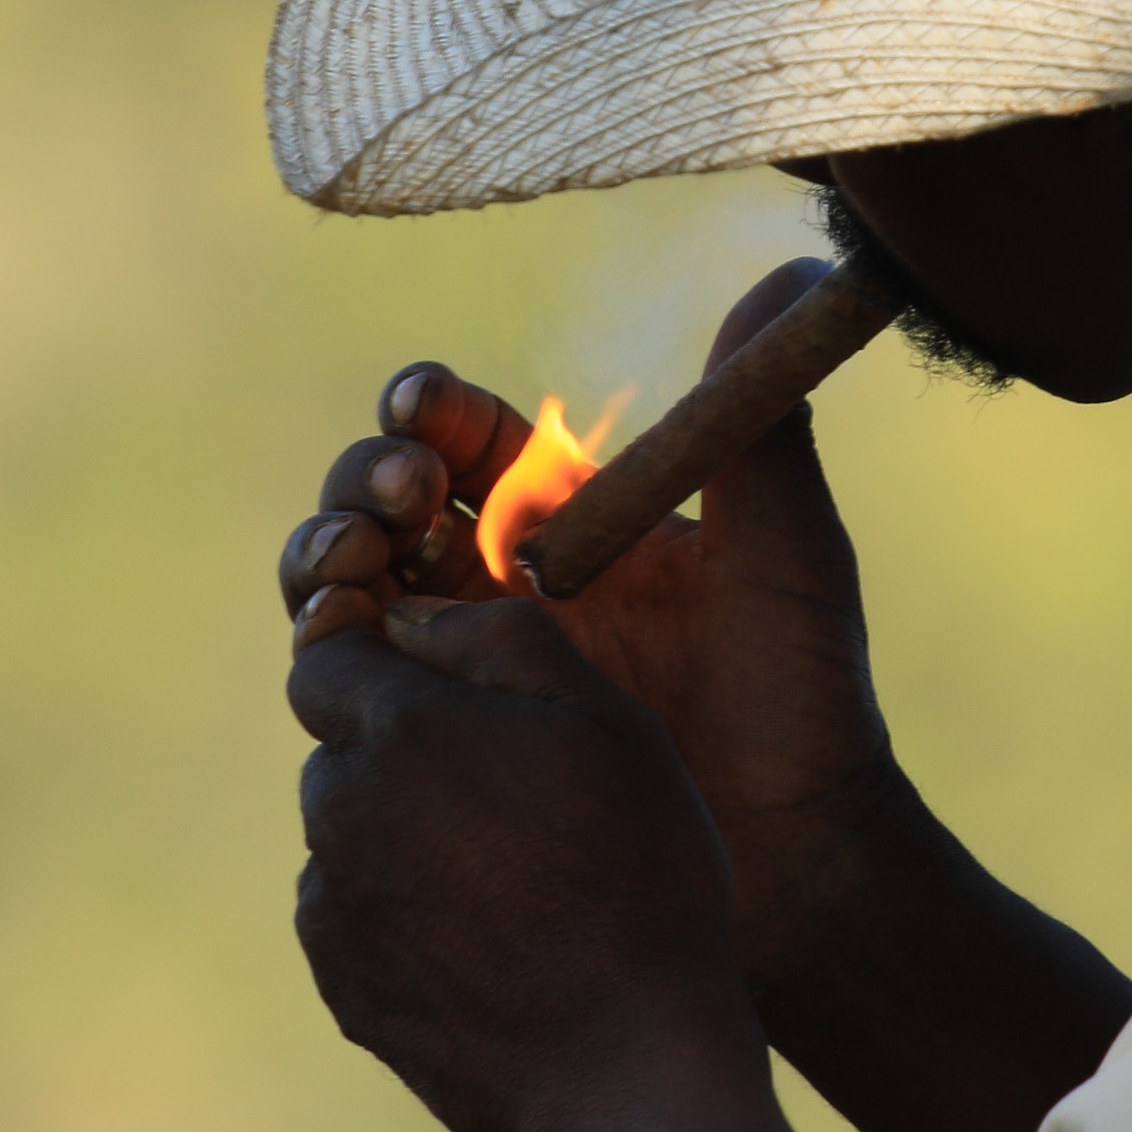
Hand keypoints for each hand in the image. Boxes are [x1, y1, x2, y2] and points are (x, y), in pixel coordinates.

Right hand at [283, 260, 1131, 1131]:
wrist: (797, 859)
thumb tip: (792, 272)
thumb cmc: (803, 699)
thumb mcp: (783, 548)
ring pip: (350, 582)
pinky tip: (342, 637)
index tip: (426, 407)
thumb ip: (760, 421)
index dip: (429, 410)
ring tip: (355, 557)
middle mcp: (504, 581)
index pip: (468, 434)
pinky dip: (328, 646)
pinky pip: (352, 682)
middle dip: (367, 476)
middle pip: (384, 498)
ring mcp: (465, 664)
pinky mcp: (443, 745)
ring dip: (329, 550)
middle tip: (407, 488)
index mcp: (573, 517)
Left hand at [289, 601, 832, 1131]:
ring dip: (403, 827)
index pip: (326, 653)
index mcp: (400, 728)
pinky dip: (403, 908)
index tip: (442, 681)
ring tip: (511, 870)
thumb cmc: (635, 871)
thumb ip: (496, 636)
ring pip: (348, 830)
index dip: (379, 653)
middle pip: (341, 744)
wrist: (629, 1063)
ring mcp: (334, 908)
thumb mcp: (601, 715)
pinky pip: (355, 914)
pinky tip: (490, 934)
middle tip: (510, 783)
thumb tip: (407, 614)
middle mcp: (340, 811)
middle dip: (402, 745)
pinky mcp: (344, 987)